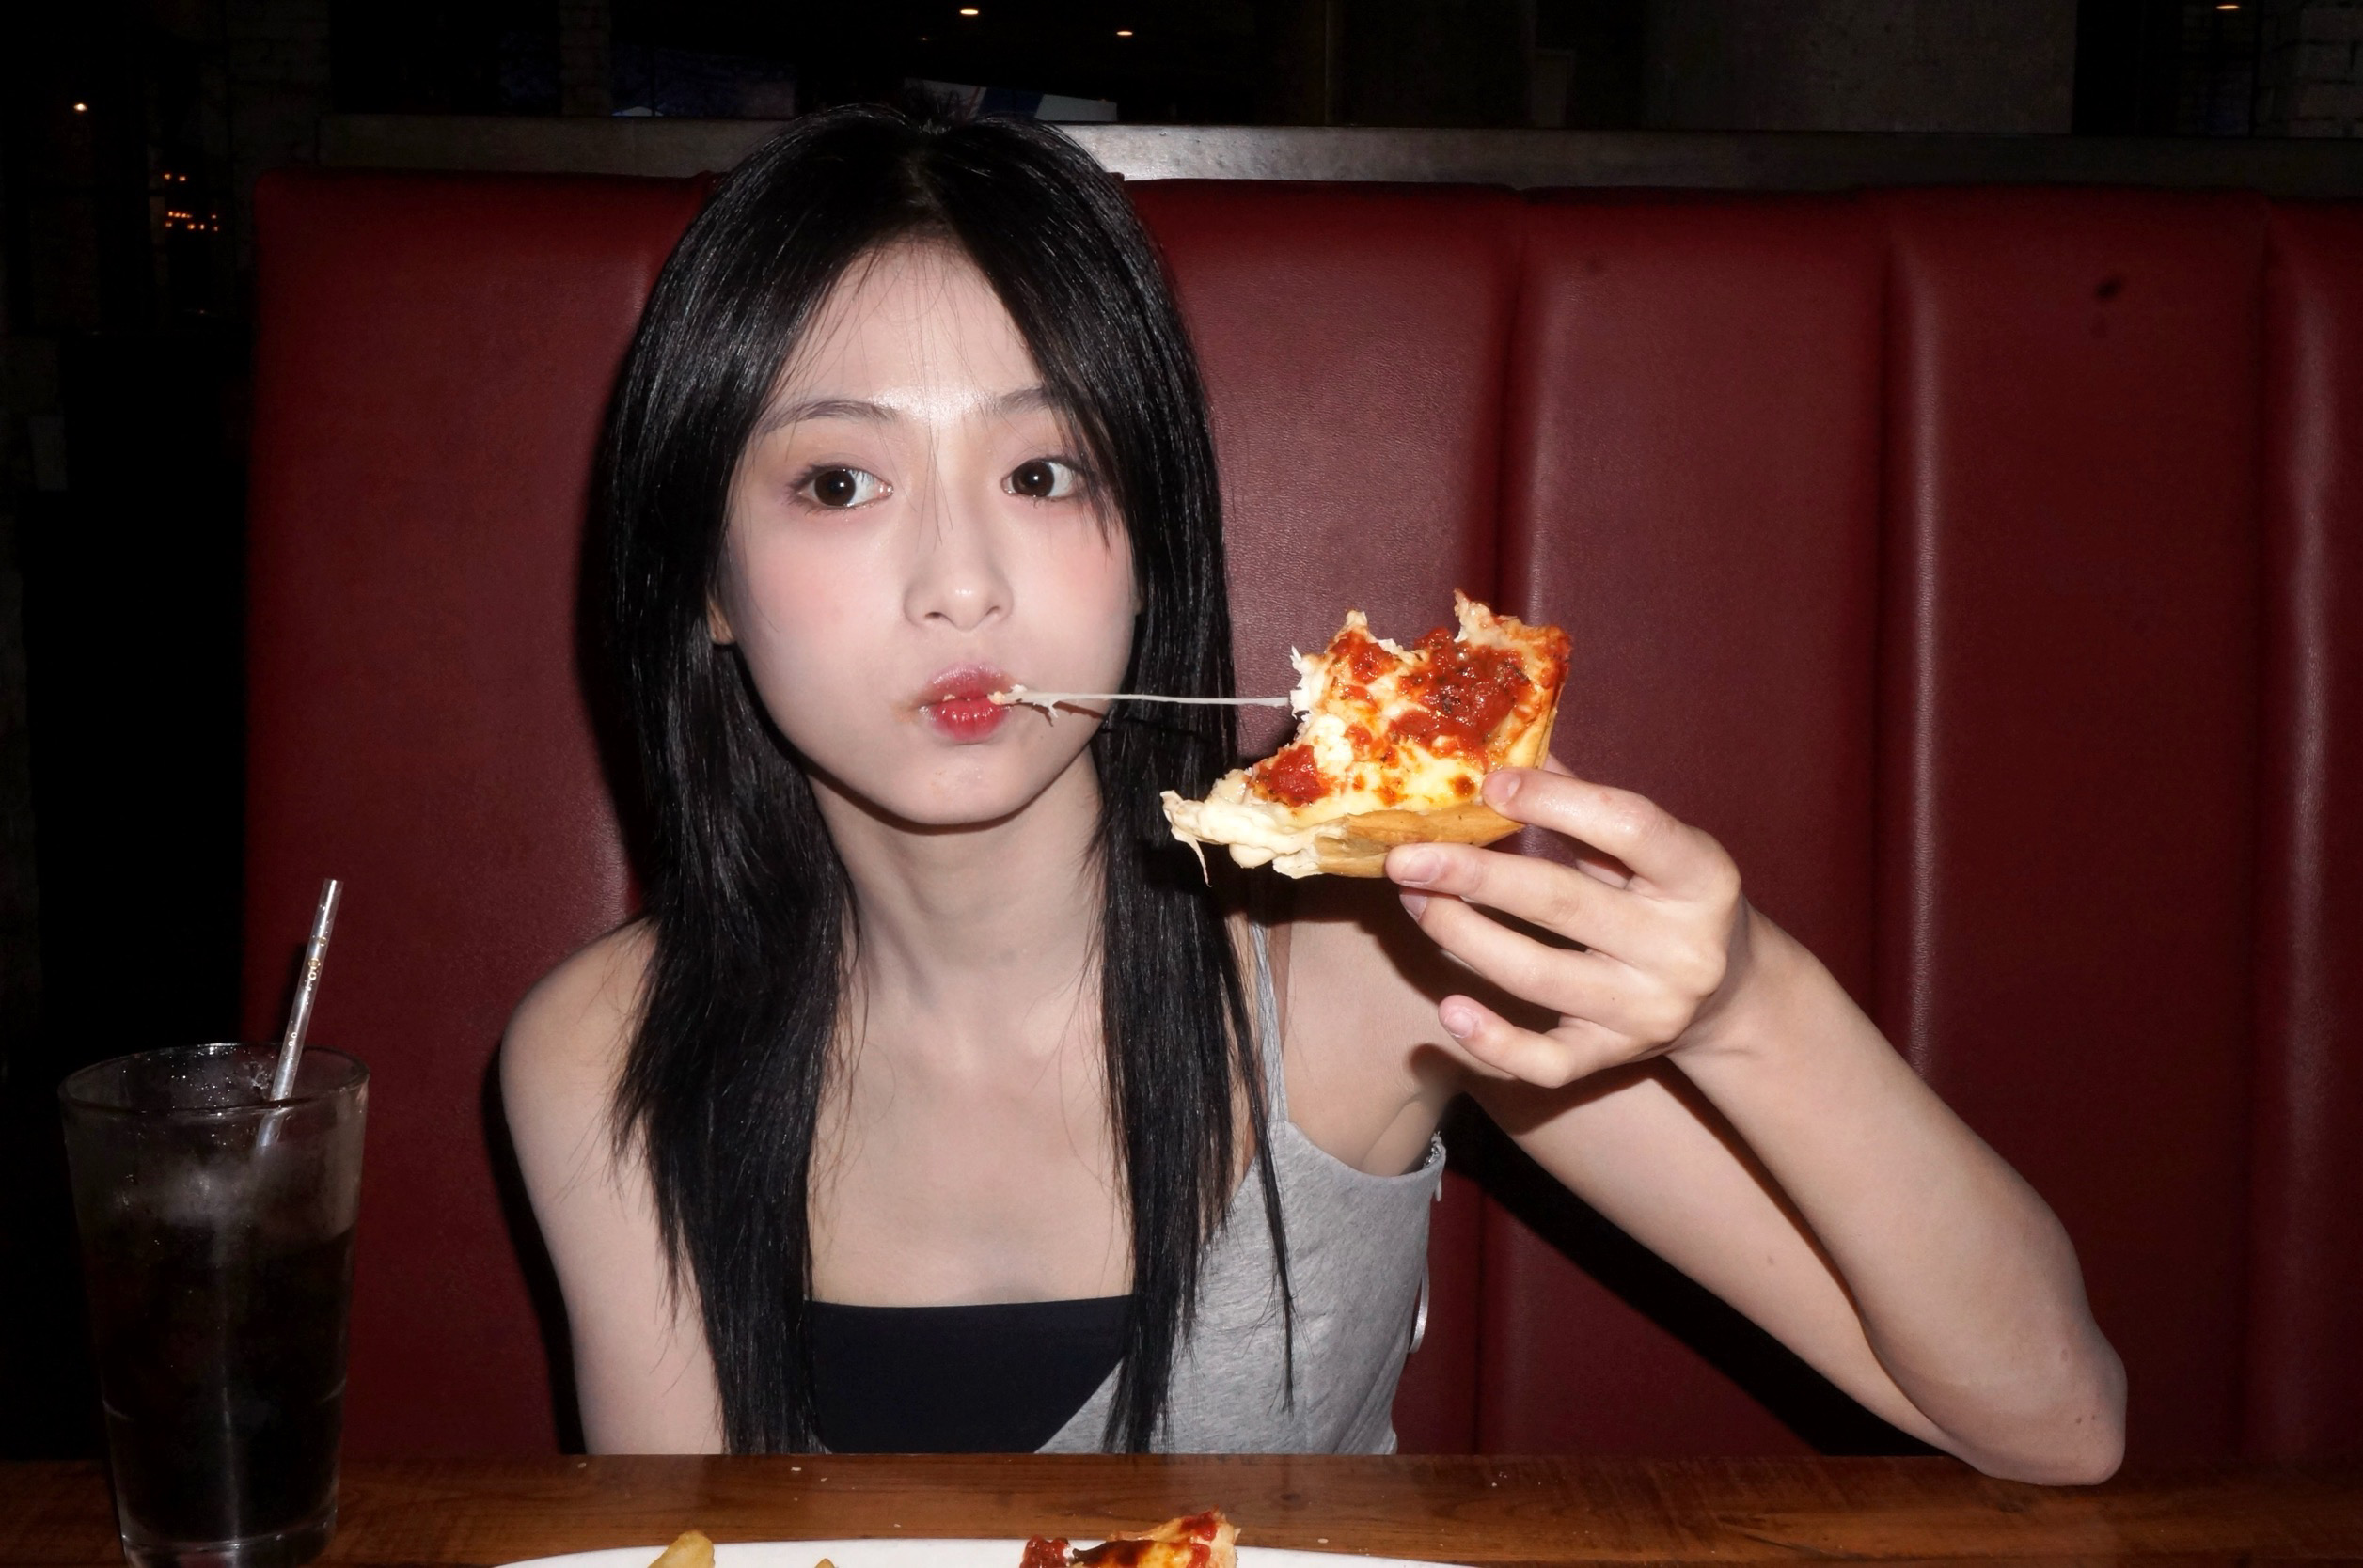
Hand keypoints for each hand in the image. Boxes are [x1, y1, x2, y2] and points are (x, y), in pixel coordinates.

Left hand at [1386, 764, 1751, 1087]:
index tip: (1489, 786)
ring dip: (1462, 937)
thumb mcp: (1652, 845)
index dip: (1555, 802)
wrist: (1729, 994)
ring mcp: (1649, 1010)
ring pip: (1538, 977)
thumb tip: (1500, 751)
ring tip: (1415, 900)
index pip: (1628, 826)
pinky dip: (1493, 1043)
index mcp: (1701, 875)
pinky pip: (1546, 1063)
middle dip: (1474, 876)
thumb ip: (1583, 800)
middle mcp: (1682, 948)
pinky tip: (1448, 1009)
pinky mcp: (1617, 1058)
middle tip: (1407, 856)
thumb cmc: (1670, 896)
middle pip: (1562, 904)